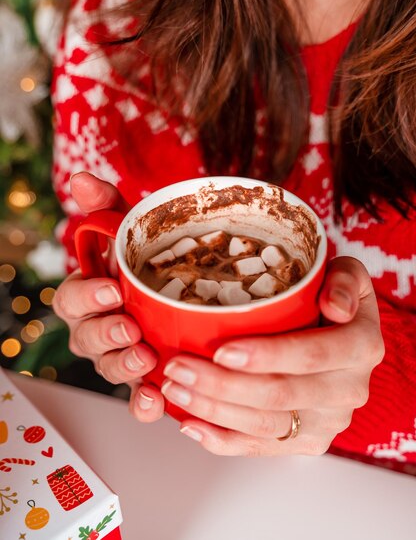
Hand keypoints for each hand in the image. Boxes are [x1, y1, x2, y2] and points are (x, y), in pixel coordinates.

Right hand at [53, 172, 164, 421]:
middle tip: (129, 328)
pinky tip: (158, 401)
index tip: (110, 290)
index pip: (71, 300)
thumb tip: (81, 178)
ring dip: (124, 367)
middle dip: (105, 335)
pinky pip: (137, 398)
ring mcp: (119, 356)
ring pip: (109, 369)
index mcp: (87, 295)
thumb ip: (107, 208)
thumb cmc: (145, 262)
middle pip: (86, 339)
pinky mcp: (145, 380)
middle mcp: (97, 329)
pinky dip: (143, 404)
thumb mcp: (130, 233)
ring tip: (146, 360)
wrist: (177, 287)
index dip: (86, 297)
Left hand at [161, 257, 384, 455]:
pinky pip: (261, 447)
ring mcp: (327, 421)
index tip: (222, 351)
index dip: (267, 356)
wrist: (344, 336)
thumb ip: (345, 280)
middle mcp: (348, 390)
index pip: (312, 355)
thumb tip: (336, 307)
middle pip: (279, 395)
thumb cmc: (332, 298)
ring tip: (174, 390)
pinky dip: (222, 440)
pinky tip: (191, 425)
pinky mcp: (307, 440)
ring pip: (265, 425)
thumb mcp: (347, 273)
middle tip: (178, 368)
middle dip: (222, 385)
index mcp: (361, 346)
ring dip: (213, 410)